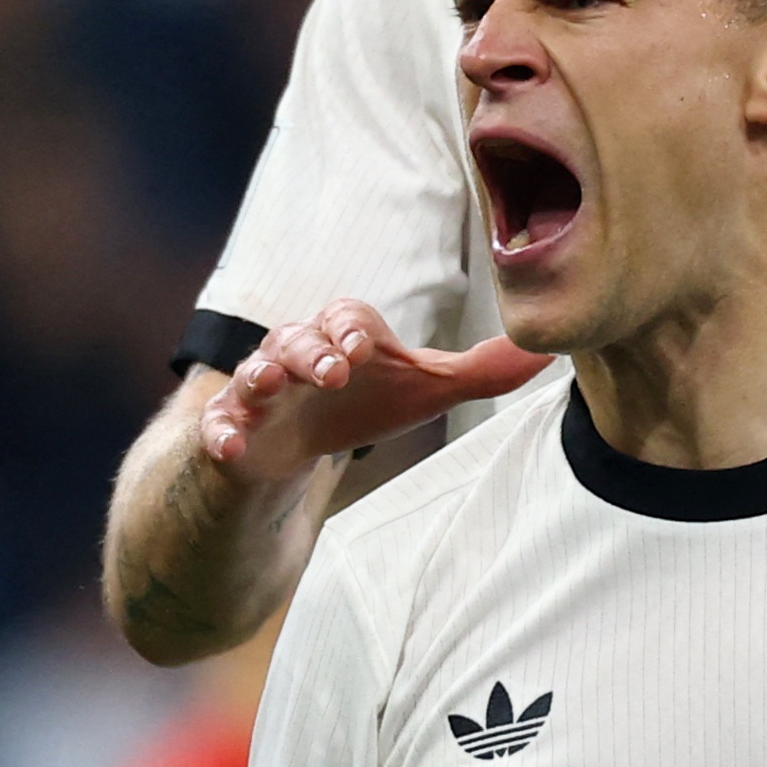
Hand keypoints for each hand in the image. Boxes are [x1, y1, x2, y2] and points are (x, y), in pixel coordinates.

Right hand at [200, 305, 546, 491]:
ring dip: (264, 376)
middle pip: (298, 338)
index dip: (354, 329)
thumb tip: (548, 352)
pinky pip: (217, 427)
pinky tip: (230, 447)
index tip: (368, 346)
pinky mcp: (229, 428)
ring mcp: (257, 390)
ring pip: (255, 372)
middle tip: (336, 369)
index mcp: (341, 336)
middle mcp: (295, 353)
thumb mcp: (423, 390)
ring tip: (272, 386)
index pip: (345, 319)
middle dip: (314, 351)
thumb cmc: (362, 401)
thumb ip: (480, 372)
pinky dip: (220, 435)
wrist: (293, 444)